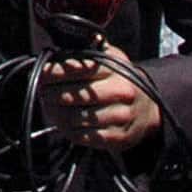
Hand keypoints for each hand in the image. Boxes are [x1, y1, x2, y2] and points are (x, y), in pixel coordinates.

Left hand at [39, 49, 162, 151]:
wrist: (149, 107)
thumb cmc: (120, 80)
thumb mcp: (110, 59)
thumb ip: (86, 54)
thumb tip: (55, 56)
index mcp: (116, 69)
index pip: (79, 68)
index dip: (56, 72)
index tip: (42, 74)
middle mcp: (121, 91)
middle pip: (76, 95)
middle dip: (53, 94)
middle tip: (43, 93)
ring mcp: (121, 115)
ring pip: (77, 118)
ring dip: (57, 114)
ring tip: (50, 109)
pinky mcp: (119, 137)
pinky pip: (85, 136)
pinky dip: (69, 131)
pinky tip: (64, 124)